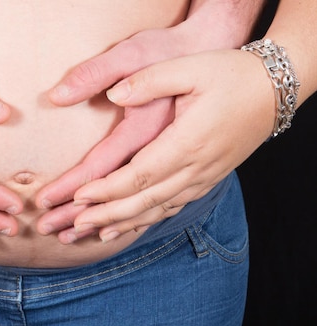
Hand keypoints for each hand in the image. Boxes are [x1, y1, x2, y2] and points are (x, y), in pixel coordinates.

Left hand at [69, 49, 272, 241]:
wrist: (275, 89)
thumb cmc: (232, 74)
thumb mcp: (191, 68)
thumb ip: (149, 81)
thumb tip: (113, 94)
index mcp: (187, 142)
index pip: (138, 175)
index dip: (107, 190)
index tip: (78, 197)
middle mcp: (196, 168)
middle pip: (144, 200)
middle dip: (107, 214)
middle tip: (75, 224)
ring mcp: (204, 178)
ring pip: (159, 209)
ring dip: (124, 223)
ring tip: (94, 233)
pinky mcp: (207, 180)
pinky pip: (173, 207)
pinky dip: (148, 219)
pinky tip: (129, 226)